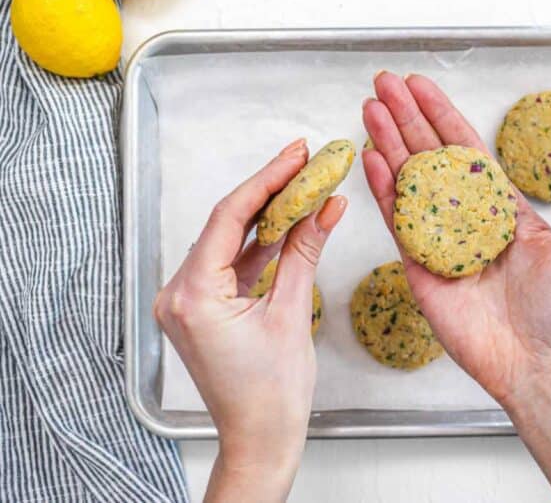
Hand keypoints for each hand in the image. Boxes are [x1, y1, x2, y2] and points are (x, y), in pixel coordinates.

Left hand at [154, 139, 346, 501]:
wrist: (260, 439)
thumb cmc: (272, 395)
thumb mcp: (293, 314)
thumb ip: (305, 252)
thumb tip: (327, 208)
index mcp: (193, 296)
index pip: (228, 218)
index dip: (266, 180)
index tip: (294, 155)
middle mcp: (179, 294)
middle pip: (226, 225)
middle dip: (268, 193)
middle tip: (302, 161)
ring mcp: (187, 302)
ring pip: (228, 243)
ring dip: (265, 218)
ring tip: (301, 187)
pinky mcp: (201, 308)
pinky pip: (230, 265)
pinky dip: (258, 247)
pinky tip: (287, 225)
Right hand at [362, 72, 550, 406]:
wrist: (537, 361)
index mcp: (498, 203)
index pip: (463, 146)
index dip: (440, 113)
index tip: (418, 84)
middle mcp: (463, 215)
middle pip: (427, 154)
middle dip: (404, 117)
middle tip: (381, 83)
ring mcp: (437, 238)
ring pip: (406, 181)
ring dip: (387, 144)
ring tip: (369, 109)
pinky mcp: (418, 266)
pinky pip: (397, 222)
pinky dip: (382, 189)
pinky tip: (371, 158)